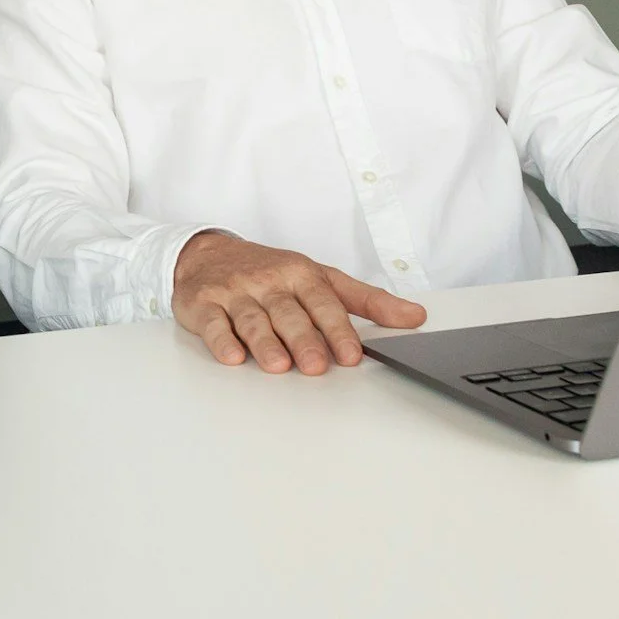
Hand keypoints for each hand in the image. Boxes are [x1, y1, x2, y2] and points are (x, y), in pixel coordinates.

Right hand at [172, 232, 427, 373]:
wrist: (206, 253)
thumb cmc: (270, 271)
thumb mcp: (321, 277)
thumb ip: (368, 300)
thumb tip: (415, 316)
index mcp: (299, 274)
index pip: (322, 302)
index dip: (337, 328)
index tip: (351, 354)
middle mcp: (267, 282)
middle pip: (288, 313)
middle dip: (303, 339)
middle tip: (316, 366)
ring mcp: (234, 293)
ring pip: (252, 319)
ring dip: (264, 343)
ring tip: (278, 365)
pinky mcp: (203, 304)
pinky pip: (212, 322)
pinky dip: (221, 339)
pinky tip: (232, 355)